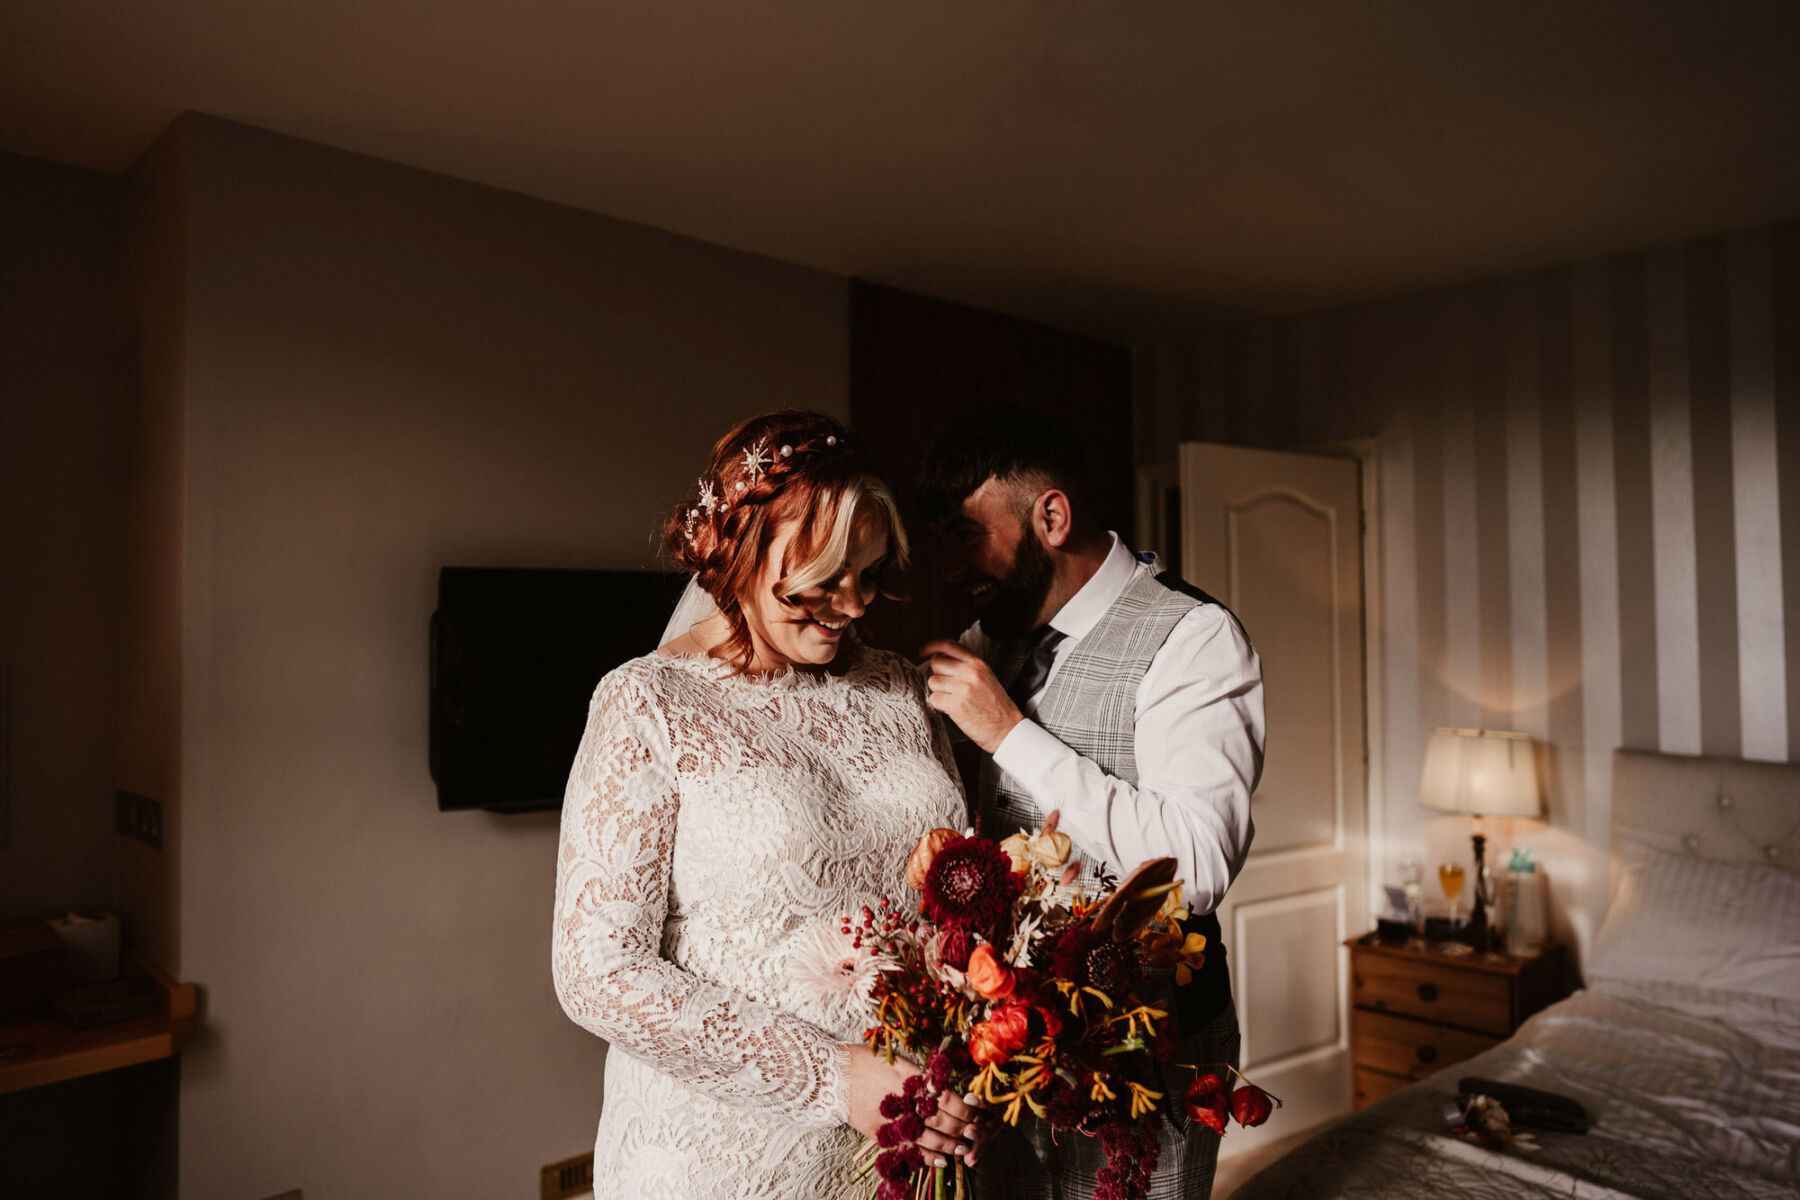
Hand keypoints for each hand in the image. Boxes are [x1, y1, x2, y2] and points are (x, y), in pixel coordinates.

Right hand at [843, 1045, 995, 1167]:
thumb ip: (919, 1074)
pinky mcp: (880, 1134)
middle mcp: (904, 1100)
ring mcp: (892, 1119)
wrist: (830, 1076)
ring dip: (951, 1146)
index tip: (977, 1109)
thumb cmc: (864, 1061)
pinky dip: (926, 1157)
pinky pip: (908, 1149)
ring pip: (929, 1138)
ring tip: (964, 1149)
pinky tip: (940, 1160)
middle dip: (963, 1128)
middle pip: (942, 1119)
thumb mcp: (896, 1060)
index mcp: (910, 1078)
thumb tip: (943, 1083)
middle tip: (977, 1132)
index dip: (966, 1106)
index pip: (947, 1097)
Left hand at [921, 639, 1022, 754]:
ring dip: (938, 691)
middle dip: (936, 674)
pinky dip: (939, 705)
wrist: (1006, 727)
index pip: (949, 645)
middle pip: (936, 663)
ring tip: (952, 699)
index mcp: (978, 663)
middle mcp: (970, 672)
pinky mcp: (956, 705)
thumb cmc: (996, 705)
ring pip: (933, 682)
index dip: (932, 646)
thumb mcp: (986, 677)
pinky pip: (934, 699)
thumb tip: (940, 663)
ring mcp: (962, 688)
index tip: (923, 652)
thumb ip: (966, 666)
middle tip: (944, 686)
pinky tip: (952, 709)